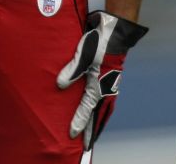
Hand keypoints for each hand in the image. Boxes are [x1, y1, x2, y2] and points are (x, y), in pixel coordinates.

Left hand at [56, 11, 147, 149]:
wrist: (116, 30)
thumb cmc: (100, 41)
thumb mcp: (83, 54)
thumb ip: (72, 70)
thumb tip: (60, 86)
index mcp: (99, 84)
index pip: (87, 109)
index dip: (79, 122)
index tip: (72, 134)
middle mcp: (106, 88)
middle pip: (99, 115)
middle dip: (92, 130)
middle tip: (87, 145)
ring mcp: (110, 84)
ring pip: (105, 110)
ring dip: (99, 122)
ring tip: (94, 134)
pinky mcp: (110, 79)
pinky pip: (107, 101)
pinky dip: (104, 111)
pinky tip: (99, 111)